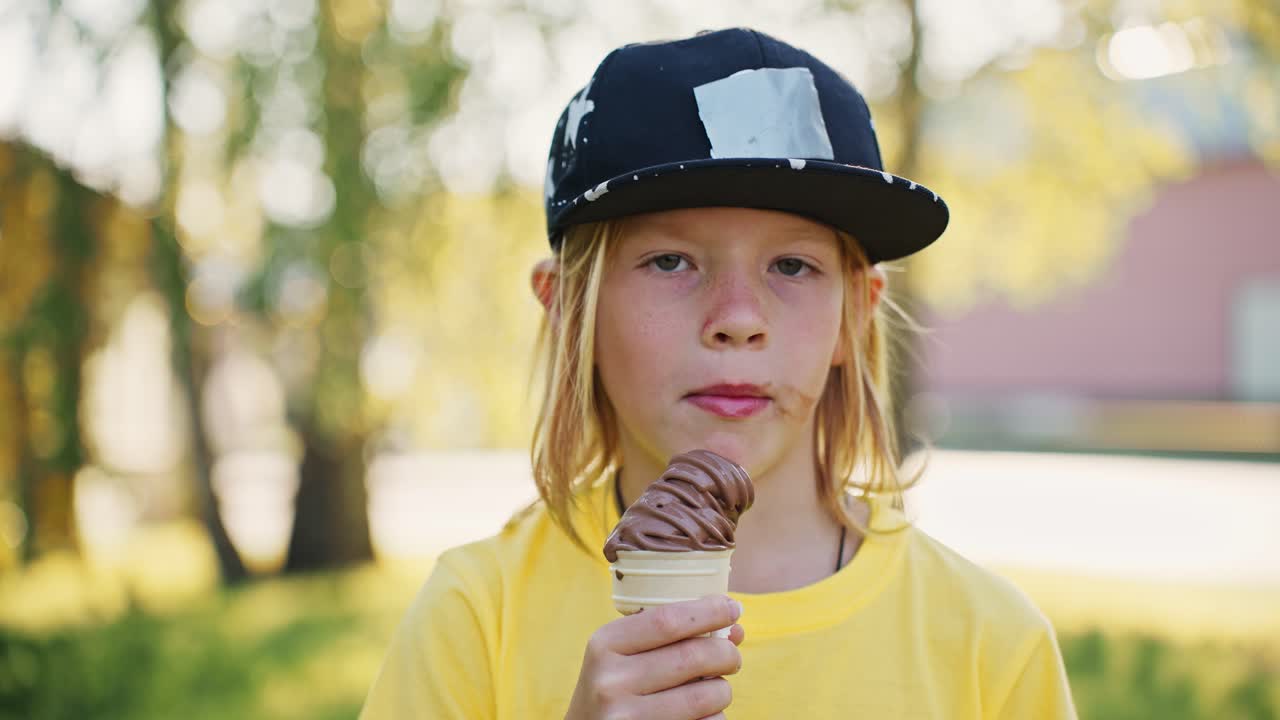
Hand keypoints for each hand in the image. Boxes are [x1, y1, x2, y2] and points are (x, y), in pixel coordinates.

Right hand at [565, 595, 745, 719]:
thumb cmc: (614, 688)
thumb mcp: (624, 655)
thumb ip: (672, 637)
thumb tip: (735, 629)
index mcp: (605, 645)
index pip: (667, 620)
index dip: (709, 612)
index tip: (733, 609)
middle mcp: (611, 682)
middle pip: (692, 656)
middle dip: (726, 653)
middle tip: (732, 657)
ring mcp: (627, 718)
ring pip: (705, 696)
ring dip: (723, 690)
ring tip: (716, 689)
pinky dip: (715, 717)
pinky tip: (703, 714)